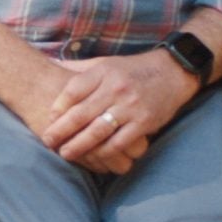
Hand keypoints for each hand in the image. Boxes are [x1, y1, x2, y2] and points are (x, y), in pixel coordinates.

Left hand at [36, 51, 198, 174]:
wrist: (173, 72)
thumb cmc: (132, 70)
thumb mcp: (105, 63)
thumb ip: (78, 69)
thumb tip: (49, 63)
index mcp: (103, 72)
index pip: (73, 90)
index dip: (58, 107)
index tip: (48, 119)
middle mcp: (115, 88)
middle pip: (81, 113)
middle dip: (61, 131)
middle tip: (48, 142)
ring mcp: (130, 106)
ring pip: (98, 131)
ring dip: (79, 146)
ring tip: (65, 154)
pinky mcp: (144, 122)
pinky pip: (120, 142)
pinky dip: (105, 153)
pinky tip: (94, 158)